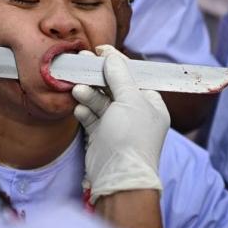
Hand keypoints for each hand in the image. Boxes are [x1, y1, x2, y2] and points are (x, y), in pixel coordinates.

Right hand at [72, 45, 169, 202]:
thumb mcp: (130, 101)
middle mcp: (134, 112)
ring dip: (88, 93)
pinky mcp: (101, 135)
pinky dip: (85, 111)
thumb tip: (111, 57)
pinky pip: (91, 116)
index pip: (133, 76)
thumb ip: (120, 77)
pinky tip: (79, 109)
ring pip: (100, 101)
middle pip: (114, 86)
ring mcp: (117, 124)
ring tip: (77, 90)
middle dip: (98, 76)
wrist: (118, 176)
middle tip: (81, 62)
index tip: (99, 51)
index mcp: (150, 103)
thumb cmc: (131, 137)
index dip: (117, 63)